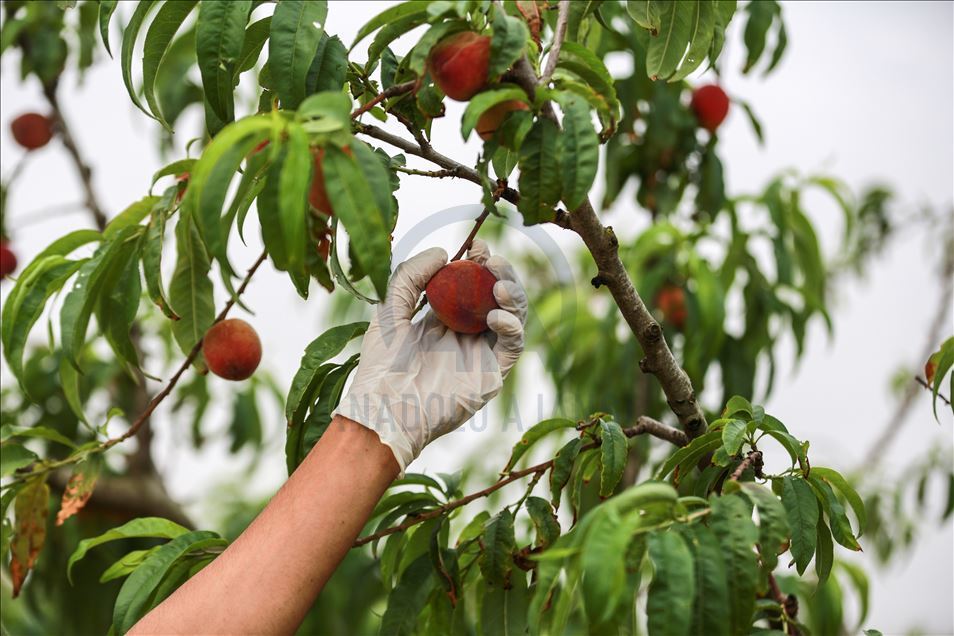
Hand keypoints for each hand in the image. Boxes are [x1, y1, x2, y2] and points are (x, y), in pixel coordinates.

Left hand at [334, 239, 526, 471]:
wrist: (386, 408)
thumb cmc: (382, 366)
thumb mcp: (389, 310)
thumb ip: (410, 276)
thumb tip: (444, 253)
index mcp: (443, 318)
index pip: (471, 284)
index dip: (479, 263)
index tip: (478, 246)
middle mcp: (466, 333)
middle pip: (497, 296)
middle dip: (500, 273)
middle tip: (491, 260)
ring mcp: (481, 353)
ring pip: (513, 316)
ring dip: (512, 294)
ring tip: (498, 284)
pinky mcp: (492, 373)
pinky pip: (513, 345)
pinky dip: (512, 327)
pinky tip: (495, 318)